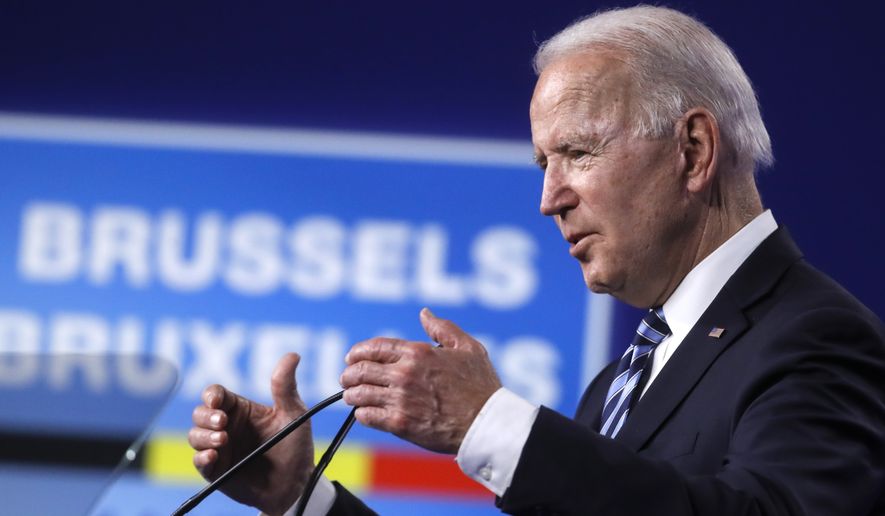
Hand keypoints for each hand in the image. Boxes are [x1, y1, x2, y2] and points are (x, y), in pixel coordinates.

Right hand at [188, 353, 313, 514]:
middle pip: (199, 413)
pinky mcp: (217, 471)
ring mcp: (220, 449)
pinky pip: (199, 462)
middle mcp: (226, 427)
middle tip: (223, 423)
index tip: (217, 401)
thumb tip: (292, 355)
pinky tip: (213, 456)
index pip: (216, 394)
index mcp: (240, 409)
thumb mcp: (293, 413)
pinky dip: (202, 457)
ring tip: (223, 440)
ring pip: (195, 435)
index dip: (211, 395)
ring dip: (203, 436)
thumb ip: (286, 386)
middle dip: (206, 416)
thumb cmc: (295, 445)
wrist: (296, 483)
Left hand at [340, 308, 501, 453]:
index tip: (352, 358)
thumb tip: (424, 313)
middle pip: (360, 370)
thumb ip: (443, 328)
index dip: (357, 352)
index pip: (374, 347)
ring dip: (351, 394)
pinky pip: (367, 416)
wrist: (487, 423)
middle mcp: (404, 374)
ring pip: (359, 394)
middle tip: (347, 378)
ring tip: (352, 396)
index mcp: (418, 353)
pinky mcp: (400, 423)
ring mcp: (400, 399)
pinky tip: (364, 412)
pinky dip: (361, 413)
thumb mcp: (468, 348)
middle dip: (349, 374)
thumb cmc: (481, 386)